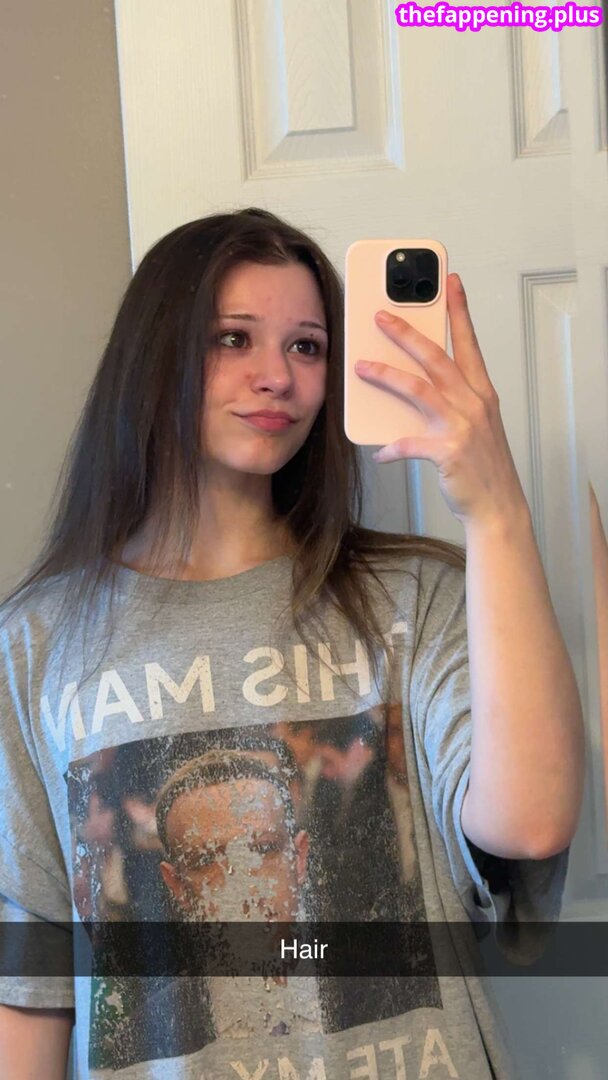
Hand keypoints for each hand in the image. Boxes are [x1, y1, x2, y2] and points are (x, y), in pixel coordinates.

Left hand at [355, 273, 526, 526]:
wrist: (498, 506)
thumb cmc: (482, 465)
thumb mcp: (474, 424)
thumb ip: (450, 400)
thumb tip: (412, 383)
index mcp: (481, 393)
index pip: (468, 343)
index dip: (458, 311)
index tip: (451, 283)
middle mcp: (474, 404)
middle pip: (436, 357)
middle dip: (406, 333)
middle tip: (380, 316)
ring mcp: (462, 427)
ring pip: (418, 390)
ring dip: (386, 375)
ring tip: (361, 366)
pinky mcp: (448, 452)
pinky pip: (410, 443)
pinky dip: (391, 448)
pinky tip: (379, 452)